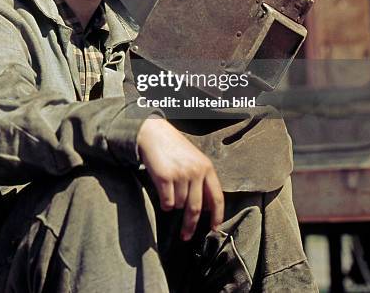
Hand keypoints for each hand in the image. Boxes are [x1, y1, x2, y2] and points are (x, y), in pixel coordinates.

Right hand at [137, 116, 223, 240]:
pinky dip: (164, 203)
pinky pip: (167, 202)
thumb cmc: (173, 147)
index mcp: (207, 167)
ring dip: (174, 204)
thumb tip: (205, 208)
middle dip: (190, 225)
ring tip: (169, 190)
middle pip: (196, 208)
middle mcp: (196, 171)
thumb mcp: (194, 159)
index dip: (217, 216)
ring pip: (179, 205)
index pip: (217, 197)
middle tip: (185, 236)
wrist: (152, 133)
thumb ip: (201, 179)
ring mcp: (181, 174)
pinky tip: (162, 191)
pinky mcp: (165, 178)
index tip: (213, 228)